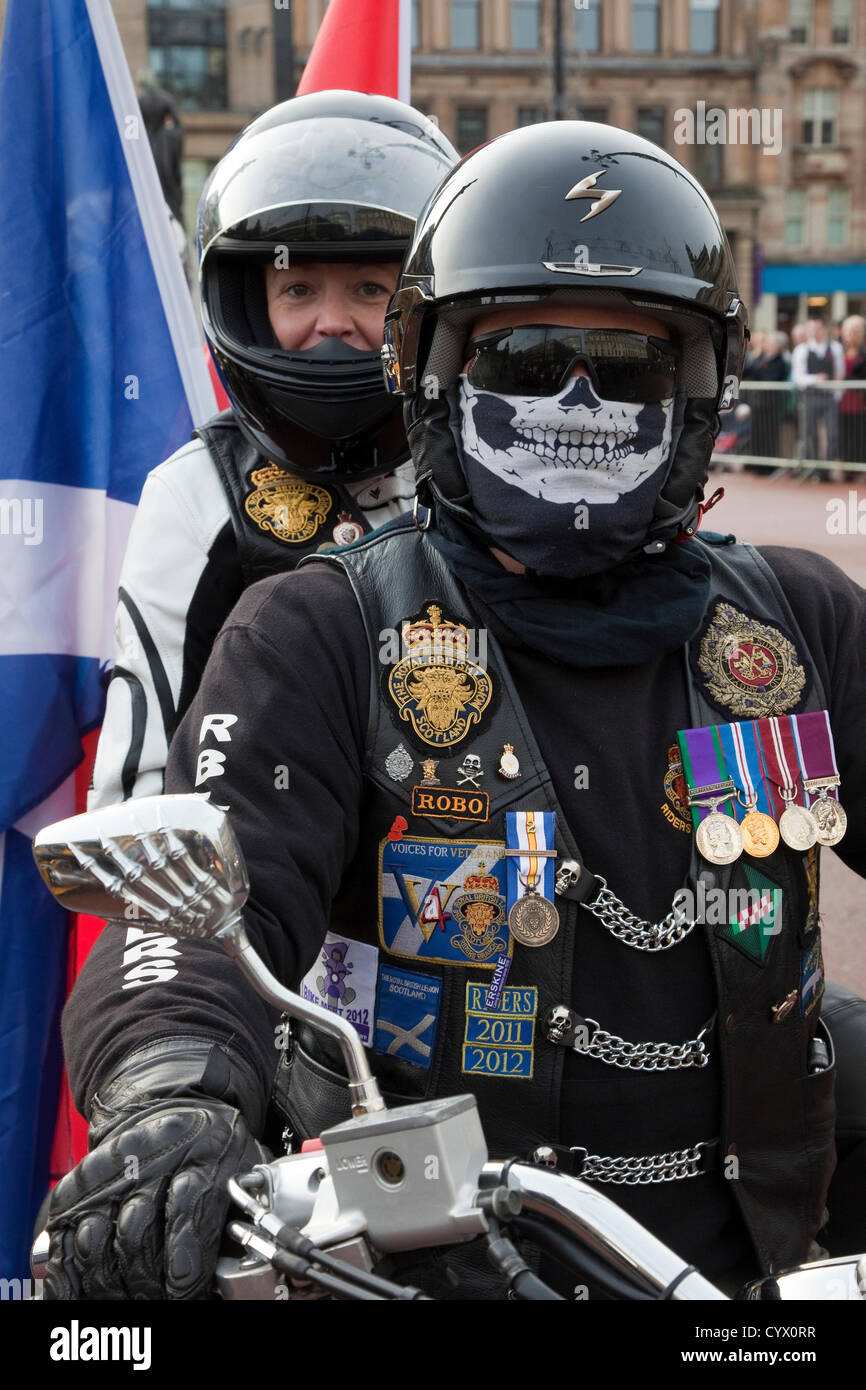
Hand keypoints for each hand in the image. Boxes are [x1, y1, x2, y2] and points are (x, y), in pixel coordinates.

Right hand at [44, 1098, 266, 1299]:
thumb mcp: (244, 1171)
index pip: (187, 1213)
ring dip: (109, 1282)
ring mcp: (111, 1171)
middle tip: (155, 1302)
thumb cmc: (216, 1149)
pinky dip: (66, 1273)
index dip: (185, 1269)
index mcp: (201, 1152)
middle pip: (136, 1232)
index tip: (186, 1296)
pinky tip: (76, 1292)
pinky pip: (65, 1234)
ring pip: (96, 1238)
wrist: (175, 1104)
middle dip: (145, 1283)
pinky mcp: (81, 1184)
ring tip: (125, 1299)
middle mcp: (151, 1158)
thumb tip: (227, 1277)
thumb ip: (242, 1214)